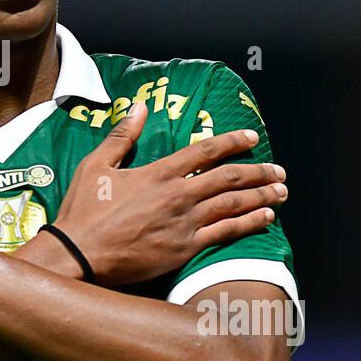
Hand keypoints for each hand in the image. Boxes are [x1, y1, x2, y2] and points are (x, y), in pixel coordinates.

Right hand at [50, 102, 286, 286]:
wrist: (79, 254)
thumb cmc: (83, 211)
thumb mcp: (95, 165)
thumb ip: (121, 136)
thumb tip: (139, 107)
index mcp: (158, 172)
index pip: (205, 150)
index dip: (232, 142)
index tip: (252, 138)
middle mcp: (178, 195)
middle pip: (228, 177)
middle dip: (258, 171)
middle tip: (278, 169)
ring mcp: (184, 223)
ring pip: (233, 204)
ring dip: (262, 196)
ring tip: (281, 191)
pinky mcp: (185, 249)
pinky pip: (226, 233)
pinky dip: (249, 223)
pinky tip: (266, 219)